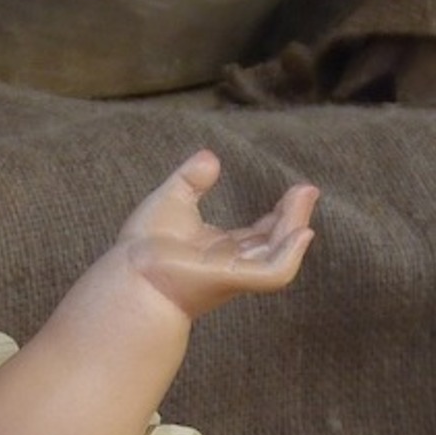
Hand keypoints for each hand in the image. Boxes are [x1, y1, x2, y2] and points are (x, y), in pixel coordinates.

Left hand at [119, 150, 318, 317]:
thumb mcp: (171, 201)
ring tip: (303, 196)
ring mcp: (235, 273)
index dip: (281, 214)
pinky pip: (274, 273)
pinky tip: (302, 232)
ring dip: (295, 226)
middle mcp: (232, 263)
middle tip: (308, 189)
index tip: (297, 190)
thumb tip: (210, 156)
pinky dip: (290, 255)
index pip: (260, 234)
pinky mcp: (232, 278)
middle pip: (275, 241)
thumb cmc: (141, 247)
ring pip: (279, 253)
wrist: (127, 274)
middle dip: (294, 217)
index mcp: (220, 250)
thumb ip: (191, 180)